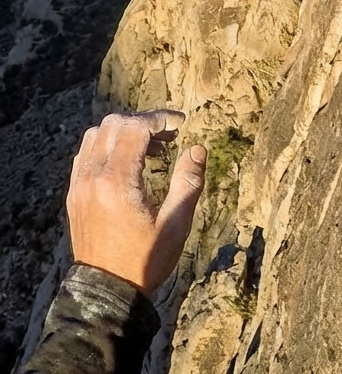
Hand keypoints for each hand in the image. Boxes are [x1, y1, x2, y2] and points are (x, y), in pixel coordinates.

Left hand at [67, 110, 206, 297]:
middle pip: (112, 124)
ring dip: (124, 131)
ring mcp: (79, 186)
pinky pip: (86, 154)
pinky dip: (107, 145)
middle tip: (169, 134)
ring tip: (151, 146)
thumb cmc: (145, 260)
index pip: (134, 128)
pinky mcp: (74, 195)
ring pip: (95, 135)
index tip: (181, 124)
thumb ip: (188, 182)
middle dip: (143, 120)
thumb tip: (197, 149)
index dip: (160, 118)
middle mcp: (92, 178)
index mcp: (117, 182)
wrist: (105, 292)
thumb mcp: (176, 223)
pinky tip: (128, 161)